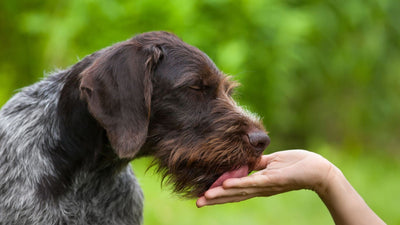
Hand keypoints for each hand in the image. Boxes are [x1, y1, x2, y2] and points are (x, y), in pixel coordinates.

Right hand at [196, 150, 332, 206]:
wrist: (318, 170)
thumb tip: (245, 161)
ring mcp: (266, 185)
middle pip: (234, 195)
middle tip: (197, 204)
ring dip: (222, 194)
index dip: (219, 194)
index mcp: (258, 184)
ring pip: (240, 191)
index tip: (203, 196)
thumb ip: (257, 164)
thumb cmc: (296, 165)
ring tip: (206, 196)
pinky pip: (254, 183)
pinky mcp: (274, 181)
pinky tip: (227, 185)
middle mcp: (259, 188)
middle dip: (215, 199)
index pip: (235, 190)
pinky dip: (240, 184)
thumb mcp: (272, 163)